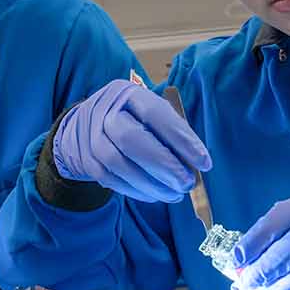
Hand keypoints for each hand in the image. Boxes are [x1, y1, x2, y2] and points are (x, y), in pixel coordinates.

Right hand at [51, 80, 210, 201]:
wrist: (85, 126)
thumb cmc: (131, 119)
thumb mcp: (151, 113)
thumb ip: (172, 132)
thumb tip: (196, 162)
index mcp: (129, 94)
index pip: (156, 114)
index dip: (181, 139)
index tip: (203, 162)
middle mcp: (105, 112)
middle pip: (131, 139)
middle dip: (163, 165)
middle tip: (186, 183)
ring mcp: (92, 137)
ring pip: (118, 164)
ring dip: (151, 184)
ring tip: (174, 194)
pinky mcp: (87, 161)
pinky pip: (111, 180)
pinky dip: (136, 191)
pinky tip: (154, 195)